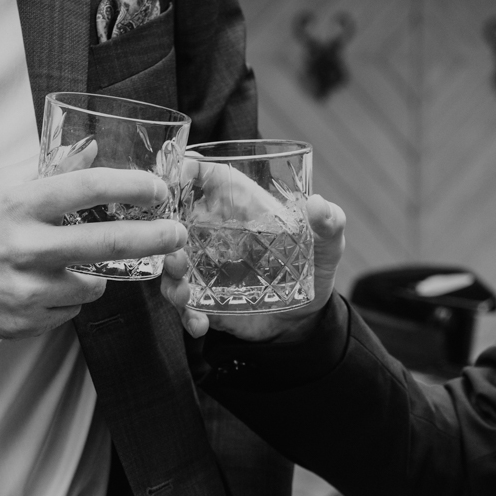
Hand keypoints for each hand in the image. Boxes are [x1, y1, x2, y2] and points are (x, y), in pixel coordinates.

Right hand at [0, 168, 185, 339]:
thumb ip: (47, 172)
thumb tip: (93, 149)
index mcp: (19, 204)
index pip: (88, 189)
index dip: (131, 187)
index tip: (158, 188)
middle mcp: (25, 247)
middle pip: (107, 244)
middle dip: (153, 239)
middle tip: (177, 234)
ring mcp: (25, 289)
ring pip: (93, 286)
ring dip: (94, 276)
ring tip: (68, 265)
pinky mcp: (24, 322)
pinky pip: (68, 311)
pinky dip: (66, 299)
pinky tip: (38, 287)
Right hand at [161, 192, 346, 340]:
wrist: (305, 321)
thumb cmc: (313, 269)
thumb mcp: (327, 245)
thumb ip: (330, 224)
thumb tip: (319, 205)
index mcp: (239, 208)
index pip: (205, 177)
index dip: (185, 171)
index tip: (174, 177)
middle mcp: (214, 235)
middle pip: (175, 222)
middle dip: (165, 232)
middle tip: (175, 251)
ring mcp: (205, 268)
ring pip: (173, 266)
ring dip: (171, 277)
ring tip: (183, 291)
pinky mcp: (205, 301)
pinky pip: (186, 307)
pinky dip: (188, 316)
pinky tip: (200, 324)